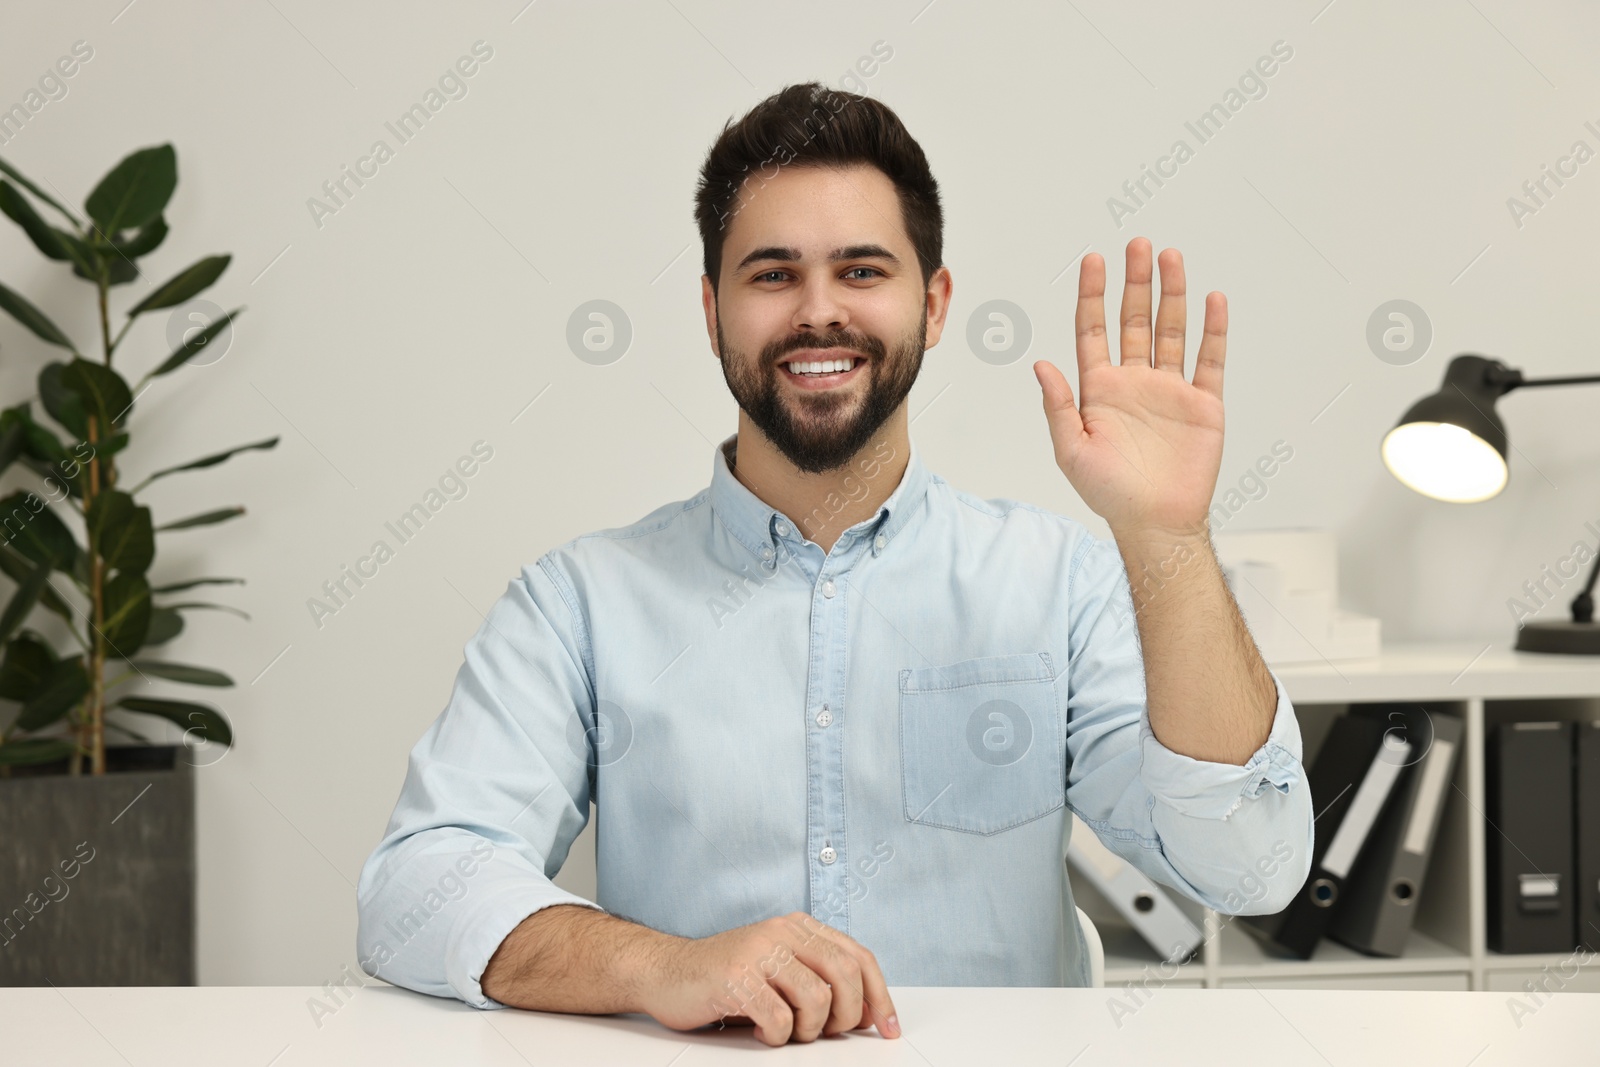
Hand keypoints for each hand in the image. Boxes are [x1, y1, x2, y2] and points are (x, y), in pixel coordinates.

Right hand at [638, 911, 899, 1045]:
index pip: (858, 957)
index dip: (880, 995)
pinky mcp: (736, 977)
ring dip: (809, 1030)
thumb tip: (867, 1012)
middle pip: (846, 975)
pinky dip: (777, 1036)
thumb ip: (819, 978)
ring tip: (788, 1031)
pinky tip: (762, 1031)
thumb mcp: (780, 967)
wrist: (666, 972)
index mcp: (799, 927)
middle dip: (848, 1016)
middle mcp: (782, 932)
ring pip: (817, 1000)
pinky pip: (780, 1018)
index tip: (887, 1028)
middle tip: (829, 1034)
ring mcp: (758, 951)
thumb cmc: (727, 977)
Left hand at [1033, 237, 1226, 538]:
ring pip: (1171, 330)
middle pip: (1135, 320)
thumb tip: (1040, 363)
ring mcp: (1170, 390)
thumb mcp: (1071, 450)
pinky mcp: (1202, 403)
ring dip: (1172, 294)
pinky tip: (1212, 300)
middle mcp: (1134, 382)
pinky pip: (1209, 360)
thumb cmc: (1109, 493)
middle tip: (1138, 245)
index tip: (1093, 260)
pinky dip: (1212, 330)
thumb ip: (1058, 406)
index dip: (1092, 295)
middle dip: (1135, 282)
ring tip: (1171, 258)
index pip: (1093, 330)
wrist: (1155, 522)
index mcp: (1099, 389)